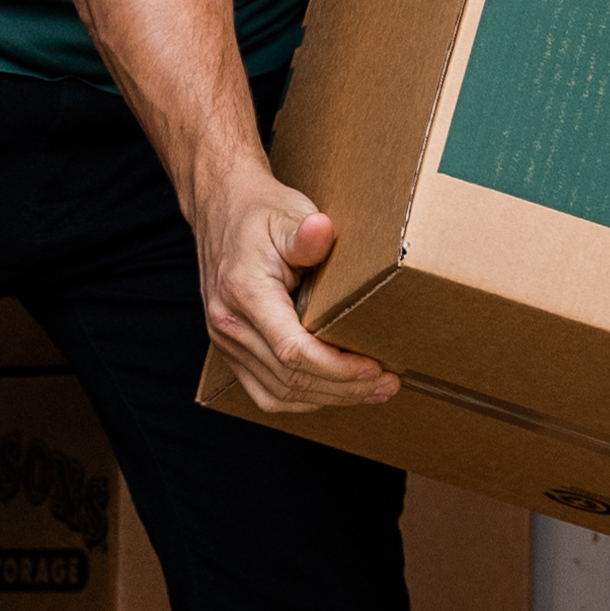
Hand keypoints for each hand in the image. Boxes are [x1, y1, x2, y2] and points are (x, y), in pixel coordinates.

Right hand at [193, 159, 395, 412]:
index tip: (375, 367)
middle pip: (290, 379)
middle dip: (344, 388)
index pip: (293, 351)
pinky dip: (302, 399)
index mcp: (245, 293)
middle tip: (387, 384)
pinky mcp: (231, 349)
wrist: (222, 210)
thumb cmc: (260, 214)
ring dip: (328, 399)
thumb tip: (322, 229)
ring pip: (278, 394)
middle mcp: (229, 324)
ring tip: (370, 392)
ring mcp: (226, 342)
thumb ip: (305, 230)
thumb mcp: (287, 213)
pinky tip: (334, 392)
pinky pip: (265, 392)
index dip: (338, 368)